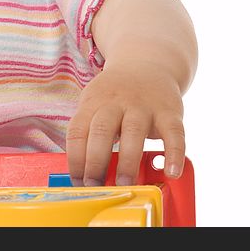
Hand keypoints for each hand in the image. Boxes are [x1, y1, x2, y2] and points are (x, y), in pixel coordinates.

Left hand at [65, 63, 184, 186]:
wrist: (147, 63)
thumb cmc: (116, 95)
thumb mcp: (95, 103)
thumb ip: (88, 132)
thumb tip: (81, 174)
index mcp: (93, 102)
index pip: (77, 131)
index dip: (75, 159)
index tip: (77, 182)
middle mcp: (117, 102)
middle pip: (101, 130)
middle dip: (95, 162)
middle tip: (94, 186)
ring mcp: (144, 106)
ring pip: (134, 132)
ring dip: (128, 162)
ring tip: (125, 186)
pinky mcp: (169, 112)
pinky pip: (174, 134)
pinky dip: (174, 154)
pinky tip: (171, 172)